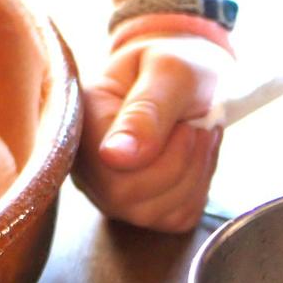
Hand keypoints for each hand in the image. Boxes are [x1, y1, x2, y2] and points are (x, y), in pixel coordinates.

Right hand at [73, 35, 230, 231]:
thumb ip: (146, 111)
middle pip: (132, 201)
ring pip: (159, 214)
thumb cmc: (176, 64)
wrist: (190, 75)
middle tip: (196, 126)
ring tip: (197, 134)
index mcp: (81, 124)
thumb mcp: (169, 71)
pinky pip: (179, 218)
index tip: (183, 121)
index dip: (161, 156)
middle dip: (183, 163)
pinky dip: (200, 187)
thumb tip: (115, 158)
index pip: (111, 172)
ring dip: (196, 173)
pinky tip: (196, 157)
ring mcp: (112, 193)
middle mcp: (87, 166)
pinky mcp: (144, 208)